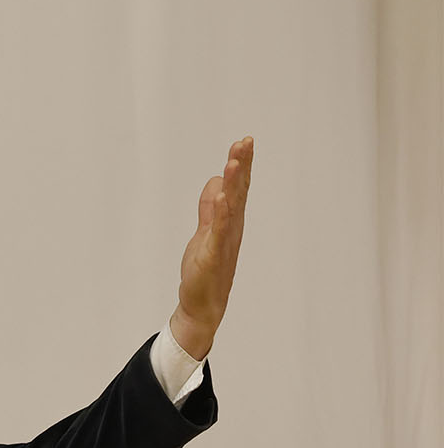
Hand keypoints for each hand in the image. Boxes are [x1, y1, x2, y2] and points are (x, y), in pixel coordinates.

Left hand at [172, 136, 252, 358]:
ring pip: (231, 208)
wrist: (202, 305)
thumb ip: (210, 208)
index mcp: (231, 222)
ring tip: (234, 162)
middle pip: (239, 192)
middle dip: (242, 166)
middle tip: (245, 141)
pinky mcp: (213, 255)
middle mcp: (232, 229)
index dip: (242, 166)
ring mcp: (224, 241)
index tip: (244, 142)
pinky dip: (221, 214)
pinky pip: (218, 232)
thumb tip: (216, 182)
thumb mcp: (205, 232)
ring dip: (233, 185)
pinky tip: (221, 198)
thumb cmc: (205, 270)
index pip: (238, 189)